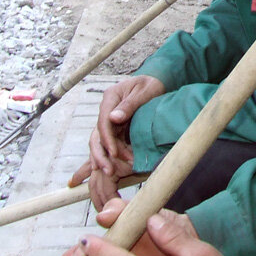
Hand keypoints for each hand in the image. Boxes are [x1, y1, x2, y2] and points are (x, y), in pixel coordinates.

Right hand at [69, 75, 164, 189]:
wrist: (158, 83)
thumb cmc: (152, 84)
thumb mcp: (145, 91)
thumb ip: (130, 104)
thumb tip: (113, 118)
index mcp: (111, 97)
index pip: (103, 120)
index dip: (107, 138)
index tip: (114, 153)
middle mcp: (107, 108)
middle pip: (97, 133)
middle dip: (100, 153)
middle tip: (108, 170)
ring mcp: (110, 118)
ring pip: (102, 141)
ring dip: (105, 157)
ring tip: (111, 173)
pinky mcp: (116, 126)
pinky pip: (112, 142)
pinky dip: (116, 154)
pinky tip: (122, 165)